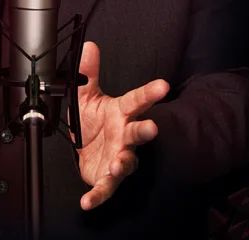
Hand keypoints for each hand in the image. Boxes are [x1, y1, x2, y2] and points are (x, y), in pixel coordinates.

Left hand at [72, 41, 169, 209]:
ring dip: (123, 164)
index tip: (162, 86)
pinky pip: (104, 189)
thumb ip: (87, 74)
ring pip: (127, 162)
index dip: (150, 93)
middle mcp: (124, 136)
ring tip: (118, 164)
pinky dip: (97, 196)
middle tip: (152, 127)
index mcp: (121, 114)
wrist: (86, 150)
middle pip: (138, 132)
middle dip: (145, 130)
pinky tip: (87, 201)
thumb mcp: (86, 96)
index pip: (137, 100)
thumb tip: (89, 46)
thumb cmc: (93, 122)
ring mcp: (118, 157)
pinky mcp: (106, 178)